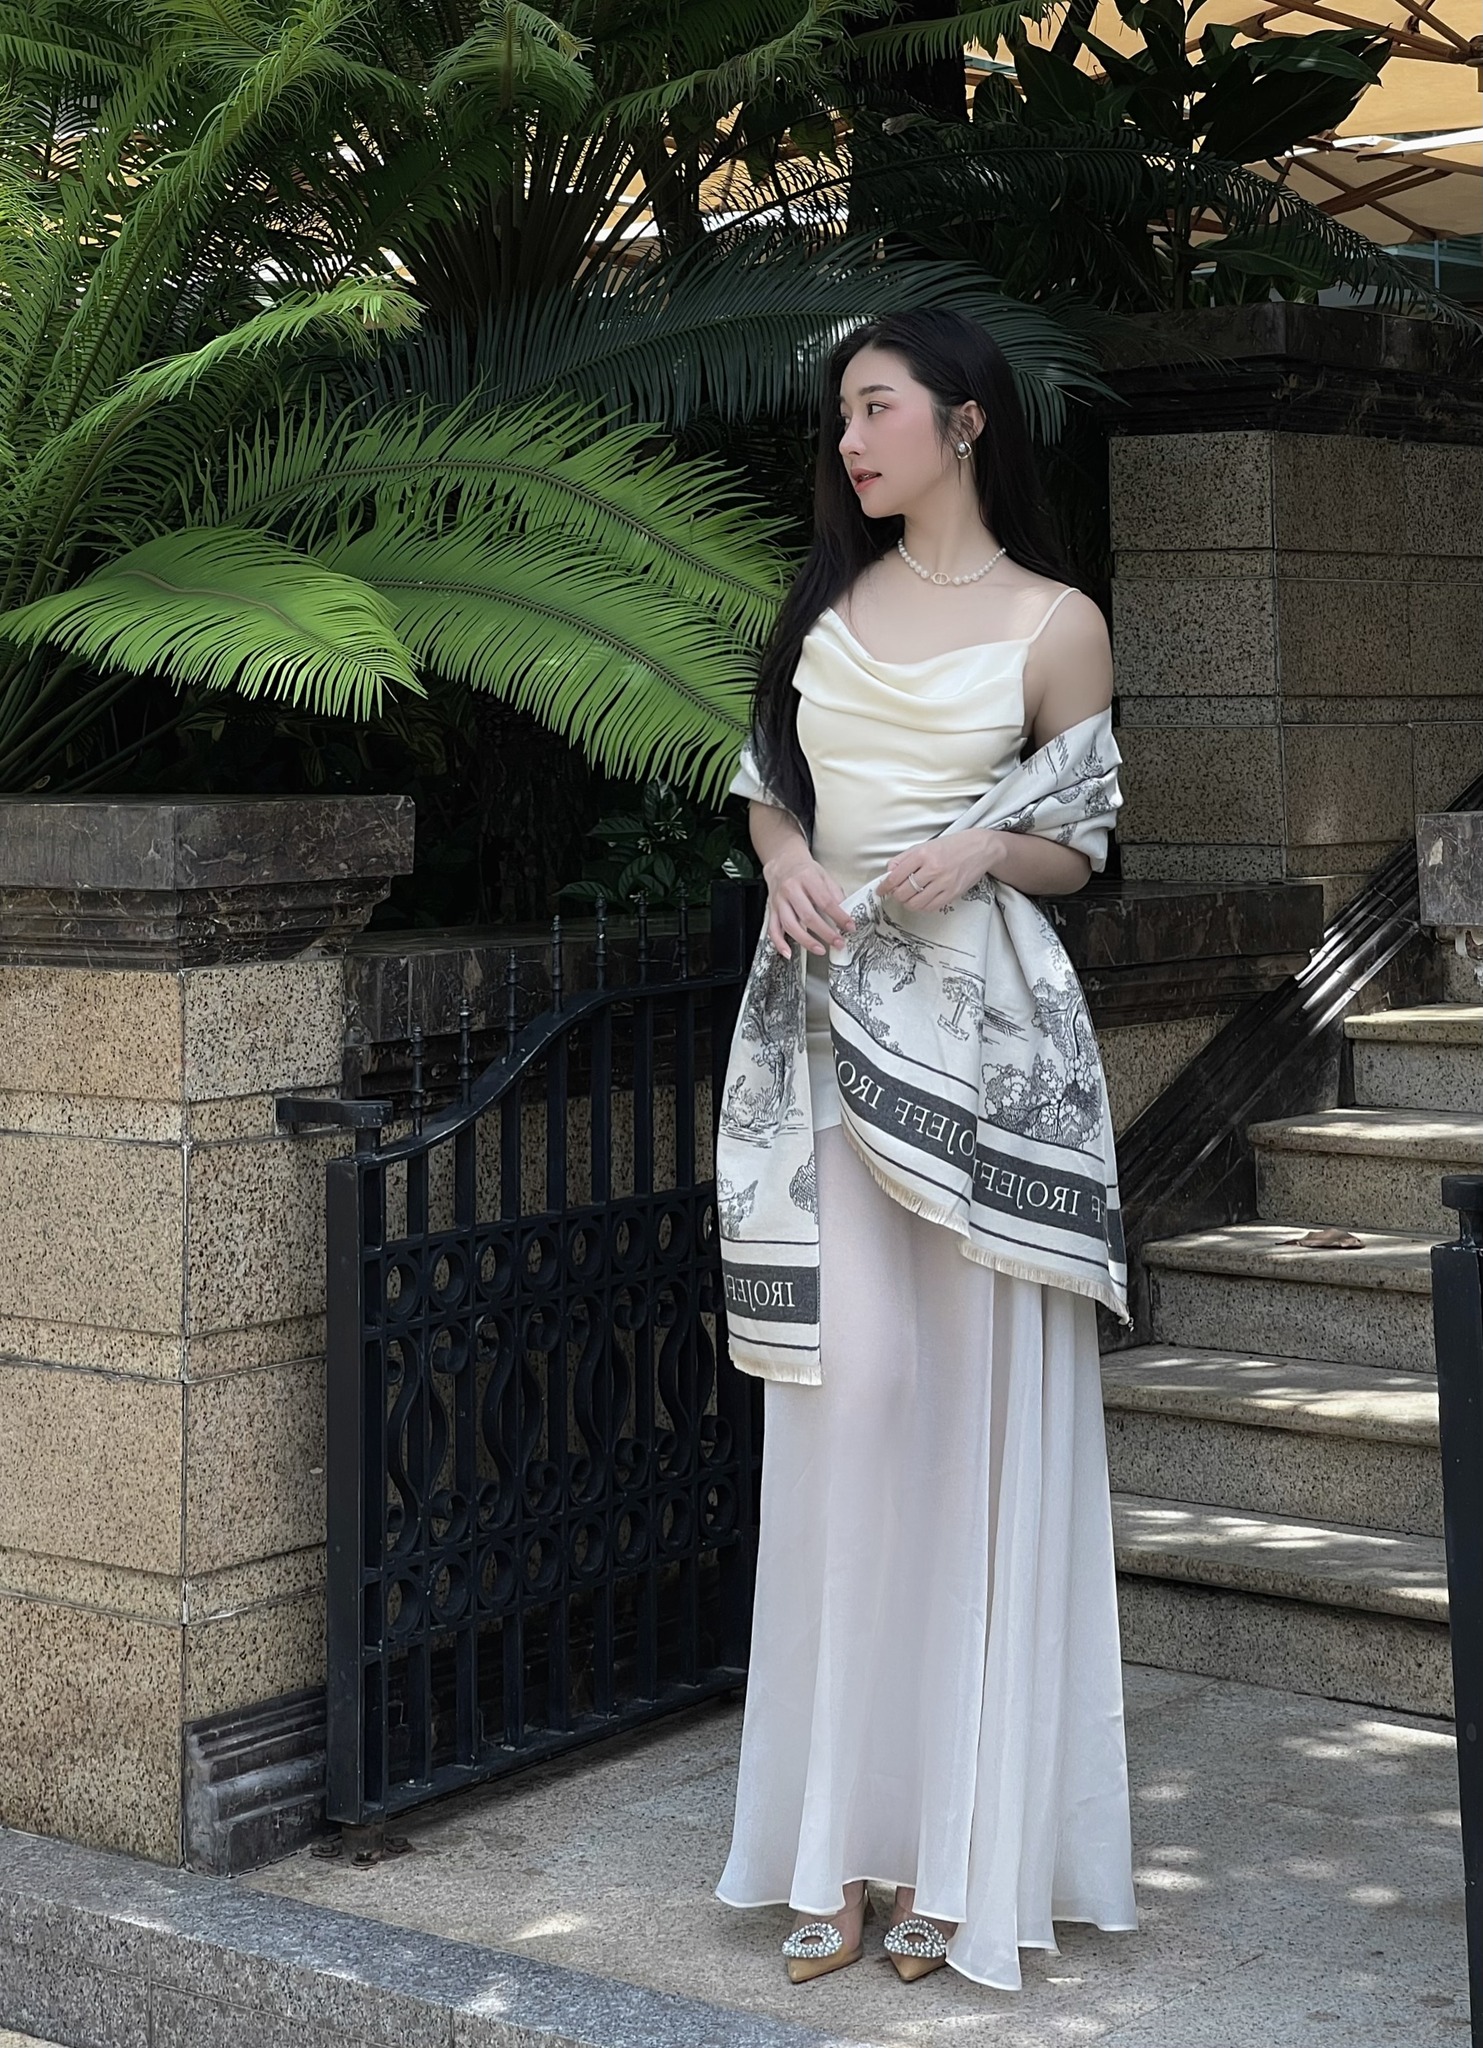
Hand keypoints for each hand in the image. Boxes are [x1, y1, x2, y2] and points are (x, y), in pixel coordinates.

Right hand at [764, 846, 853, 958]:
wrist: (782, 862)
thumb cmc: (804, 870)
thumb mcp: (823, 875)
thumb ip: (834, 893)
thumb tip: (846, 913)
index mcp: (806, 878)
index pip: (825, 901)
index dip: (839, 916)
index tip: (850, 927)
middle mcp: (790, 889)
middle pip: (808, 916)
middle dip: (826, 932)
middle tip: (838, 943)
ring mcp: (779, 901)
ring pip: (790, 925)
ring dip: (806, 941)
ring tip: (820, 950)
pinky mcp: (772, 910)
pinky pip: (773, 929)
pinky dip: (779, 943)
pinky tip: (788, 953)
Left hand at [879, 829, 1000, 913]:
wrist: (980, 848)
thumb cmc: (952, 846)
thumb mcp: (926, 845)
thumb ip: (905, 858)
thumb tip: (889, 871)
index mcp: (923, 854)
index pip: (895, 875)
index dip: (885, 886)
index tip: (881, 890)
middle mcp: (933, 869)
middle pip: (903, 892)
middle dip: (896, 895)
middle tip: (897, 892)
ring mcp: (944, 883)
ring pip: (915, 903)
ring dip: (908, 902)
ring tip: (909, 897)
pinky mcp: (953, 893)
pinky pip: (930, 907)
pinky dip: (922, 906)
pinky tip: (922, 899)